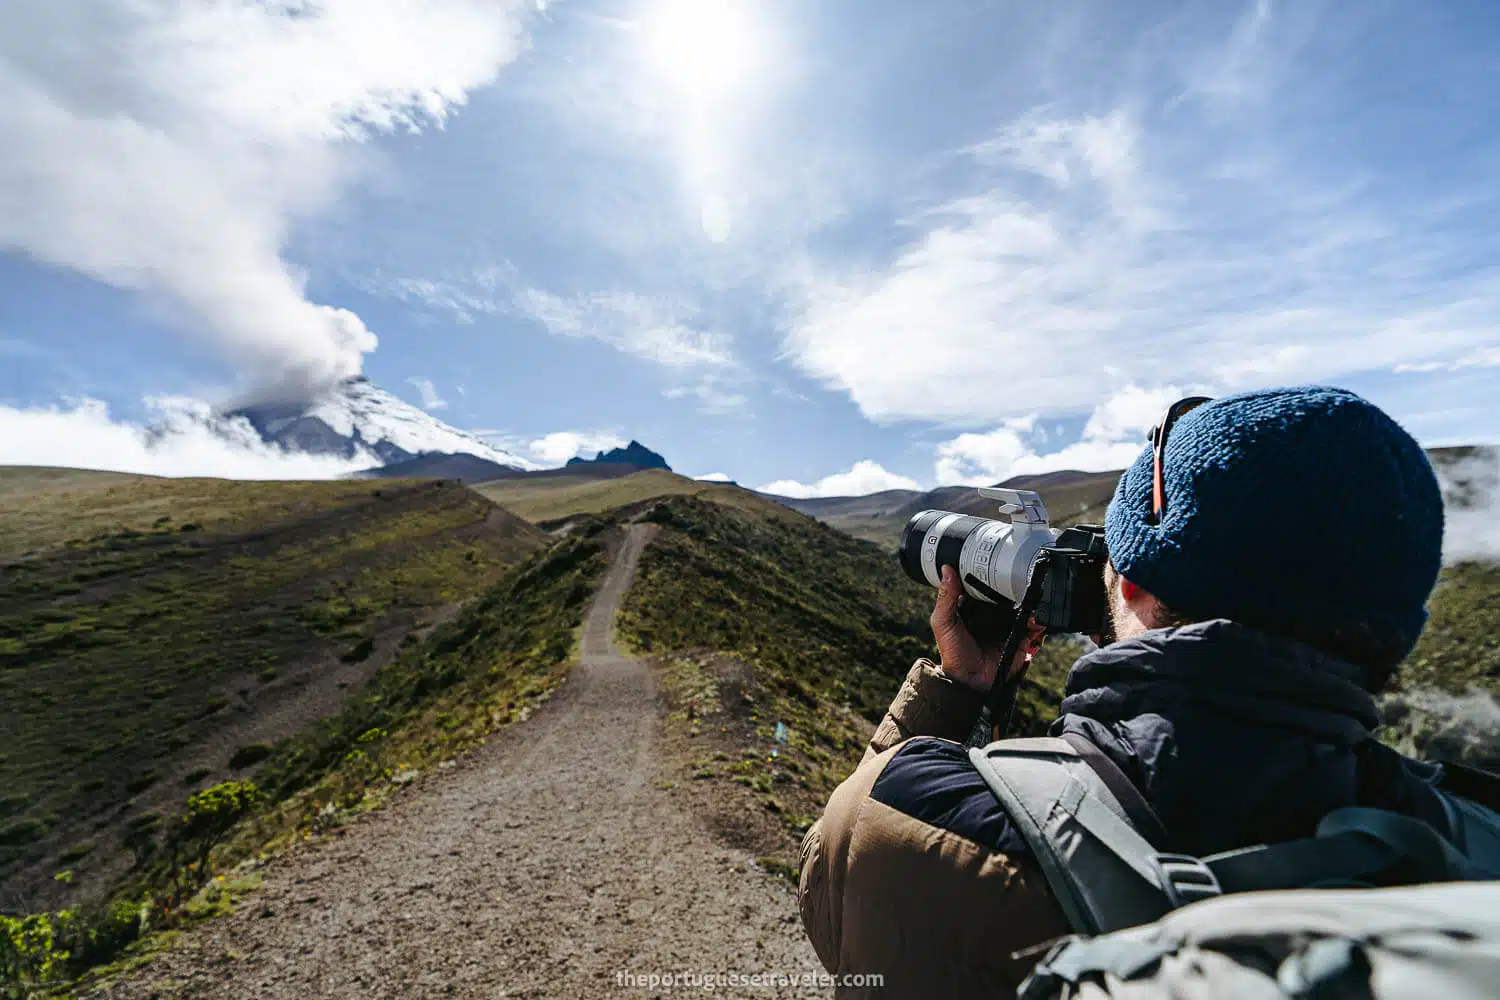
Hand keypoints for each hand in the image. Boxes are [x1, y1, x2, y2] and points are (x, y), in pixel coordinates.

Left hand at [931, 565, 1044, 692]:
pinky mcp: (1021, 640)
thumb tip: (946, 569)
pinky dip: (1038, 623)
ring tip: (1032, 598)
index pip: (985, 586)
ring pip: (1024, 609)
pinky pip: (1034, 628)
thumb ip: (945, 598)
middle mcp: (993, 616)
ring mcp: (1009, 628)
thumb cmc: (953, 653)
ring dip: (1031, 603)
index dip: (991, 575)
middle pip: (1008, 596)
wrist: (970, 681)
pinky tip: (1036, 620)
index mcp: (974, 609)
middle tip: (1021, 577)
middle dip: (1016, 587)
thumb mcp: (944, 623)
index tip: (998, 560)